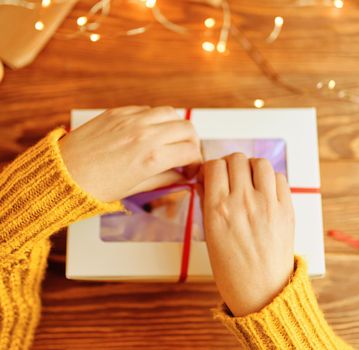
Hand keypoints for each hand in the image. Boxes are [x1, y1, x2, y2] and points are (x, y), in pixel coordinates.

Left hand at [59, 106, 201, 201]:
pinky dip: (154, 119)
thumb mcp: (135, 189)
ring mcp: (131, 120)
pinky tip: (148, 132)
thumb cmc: (95, 187)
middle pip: (187, 128)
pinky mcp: (117, 112)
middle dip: (192, 143)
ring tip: (168, 141)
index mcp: (152, 157)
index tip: (191, 169)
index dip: (197, 162)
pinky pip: (147, 109)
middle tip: (185, 154)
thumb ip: (164, 179)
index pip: (191, 151)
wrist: (61, 175)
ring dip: (176, 127)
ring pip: (170, 113)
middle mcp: (145, 134)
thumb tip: (182, 177)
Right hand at [201, 153, 294, 315]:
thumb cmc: (233, 271)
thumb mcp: (210, 236)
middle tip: (230, 176)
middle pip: (236, 159)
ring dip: (252, 167)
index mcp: (219, 210)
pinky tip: (265, 191)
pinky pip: (280, 178)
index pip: (214, 166)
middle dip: (230, 165)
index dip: (211, 167)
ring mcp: (268, 204)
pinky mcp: (287, 208)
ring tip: (249, 180)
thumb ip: (208, 204)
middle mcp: (243, 202)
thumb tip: (207, 182)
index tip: (213, 174)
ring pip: (260, 163)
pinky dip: (271, 179)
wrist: (263, 291)